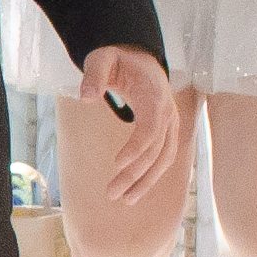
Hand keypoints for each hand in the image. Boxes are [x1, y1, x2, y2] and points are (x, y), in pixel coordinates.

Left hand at [82, 45, 187, 212]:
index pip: (149, 130)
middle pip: (156, 151)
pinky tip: (136, 191)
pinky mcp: (168, 132)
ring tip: (125, 200)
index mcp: (155, 97)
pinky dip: (152, 176)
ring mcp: (171, 124)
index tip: (116, 164)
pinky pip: (164, 158)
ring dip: (146, 182)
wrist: (139, 56)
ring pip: (164, 159)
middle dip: (135, 175)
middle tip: (111, 193)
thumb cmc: (118, 58)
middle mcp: (168, 113)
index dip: (135, 149)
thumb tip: (86, 97)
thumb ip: (94, 75)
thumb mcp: (102, 58)